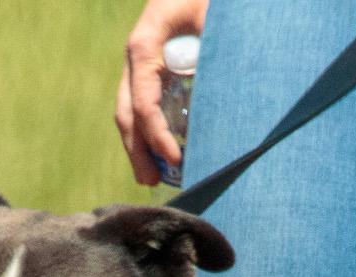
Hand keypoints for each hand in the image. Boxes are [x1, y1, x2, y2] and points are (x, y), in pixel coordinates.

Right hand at [115, 0, 208, 185]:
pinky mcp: (149, 69)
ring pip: (129, 112)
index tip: (175, 158)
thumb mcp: (213, 16)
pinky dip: (149, 131)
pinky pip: (141, 105)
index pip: (143, 101)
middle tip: (151, 182)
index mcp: (145, 45)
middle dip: (137, 151)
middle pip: (126, 113)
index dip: (156, 134)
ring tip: (151, 178)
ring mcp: (139, 65)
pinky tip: (161, 154)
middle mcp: (136, 58)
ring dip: (138, 147)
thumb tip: (228, 95)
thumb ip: (216, 50)